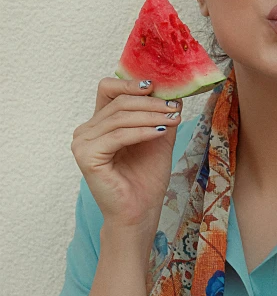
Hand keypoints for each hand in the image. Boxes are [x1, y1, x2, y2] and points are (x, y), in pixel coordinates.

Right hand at [71, 78, 181, 232]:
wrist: (140, 211)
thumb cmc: (146, 178)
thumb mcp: (159, 137)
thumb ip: (161, 114)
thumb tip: (175, 91)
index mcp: (99, 123)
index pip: (108, 89)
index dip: (130, 83)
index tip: (157, 86)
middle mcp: (86, 130)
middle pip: (119, 102)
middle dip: (151, 103)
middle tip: (175, 107)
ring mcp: (83, 143)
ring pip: (120, 117)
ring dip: (151, 116)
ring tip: (173, 119)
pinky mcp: (87, 156)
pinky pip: (118, 135)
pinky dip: (142, 131)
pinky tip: (161, 132)